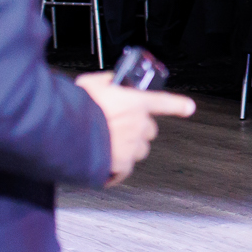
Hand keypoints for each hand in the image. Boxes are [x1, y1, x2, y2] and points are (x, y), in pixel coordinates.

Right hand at [75, 73, 195, 185]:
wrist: (62, 132)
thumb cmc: (76, 107)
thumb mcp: (90, 84)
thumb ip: (107, 81)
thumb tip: (112, 81)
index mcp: (135, 102)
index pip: (163, 102)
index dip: (178, 105)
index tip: (189, 108)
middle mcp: (138, 124)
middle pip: (149, 130)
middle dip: (138, 130)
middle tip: (119, 128)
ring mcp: (131, 145)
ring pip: (140, 150)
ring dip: (129, 149)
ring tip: (108, 145)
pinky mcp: (121, 164)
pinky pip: (125, 170)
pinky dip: (116, 170)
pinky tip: (106, 166)